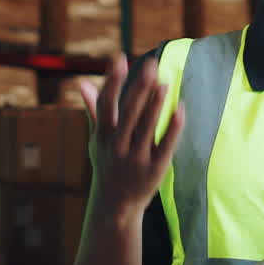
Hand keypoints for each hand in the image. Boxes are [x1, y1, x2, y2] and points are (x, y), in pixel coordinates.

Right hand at [79, 55, 184, 226]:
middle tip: (149, 64)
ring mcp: (136, 158)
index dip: (112, 80)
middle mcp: (117, 146)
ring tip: (164, 82)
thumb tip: (82, 81)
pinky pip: (165, 145)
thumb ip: (93, 109)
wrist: (114, 207)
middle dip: (138, 87)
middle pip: (128, 112)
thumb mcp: (97, 139)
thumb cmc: (107, 165)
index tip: (120, 57)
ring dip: (155, 104)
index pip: (106, 103)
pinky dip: (173, 127)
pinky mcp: (154, 169)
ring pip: (146, 127)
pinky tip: (181, 108)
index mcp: (103, 136)